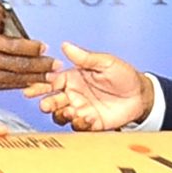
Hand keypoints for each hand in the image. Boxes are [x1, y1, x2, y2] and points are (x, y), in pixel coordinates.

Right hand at [0, 23, 52, 95]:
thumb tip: (2, 28)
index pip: (13, 44)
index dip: (31, 47)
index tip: (43, 46)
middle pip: (18, 63)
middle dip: (40, 65)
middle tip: (56, 66)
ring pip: (12, 78)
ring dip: (33, 77)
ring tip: (49, 78)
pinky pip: (0, 86)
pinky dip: (16, 85)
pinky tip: (27, 85)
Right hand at [22, 42, 151, 130]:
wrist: (141, 95)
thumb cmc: (124, 75)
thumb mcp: (105, 62)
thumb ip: (84, 57)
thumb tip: (66, 45)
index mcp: (73, 78)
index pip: (51, 81)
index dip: (40, 85)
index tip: (31, 87)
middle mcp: (74, 95)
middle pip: (52, 101)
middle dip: (46, 103)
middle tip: (46, 104)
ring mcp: (81, 110)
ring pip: (61, 116)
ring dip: (62, 115)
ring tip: (71, 111)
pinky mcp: (90, 123)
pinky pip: (78, 127)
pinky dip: (80, 124)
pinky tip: (88, 117)